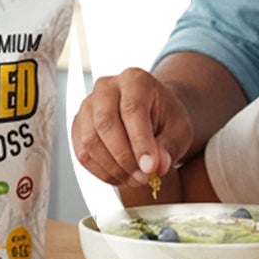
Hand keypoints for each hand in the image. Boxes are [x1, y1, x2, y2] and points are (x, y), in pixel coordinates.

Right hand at [70, 68, 192, 186]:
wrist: (152, 114)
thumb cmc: (166, 119)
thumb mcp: (179, 130)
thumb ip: (169, 147)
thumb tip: (157, 166)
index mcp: (134, 80)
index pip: (132, 110)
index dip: (140, 142)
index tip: (150, 168)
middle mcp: (106, 87)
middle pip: (105, 124)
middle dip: (124, 157)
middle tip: (143, 178)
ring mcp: (87, 105)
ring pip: (90, 141)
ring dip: (113, 168)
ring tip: (136, 179)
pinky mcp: (78, 125)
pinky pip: (83, 154)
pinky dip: (101, 172)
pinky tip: (121, 176)